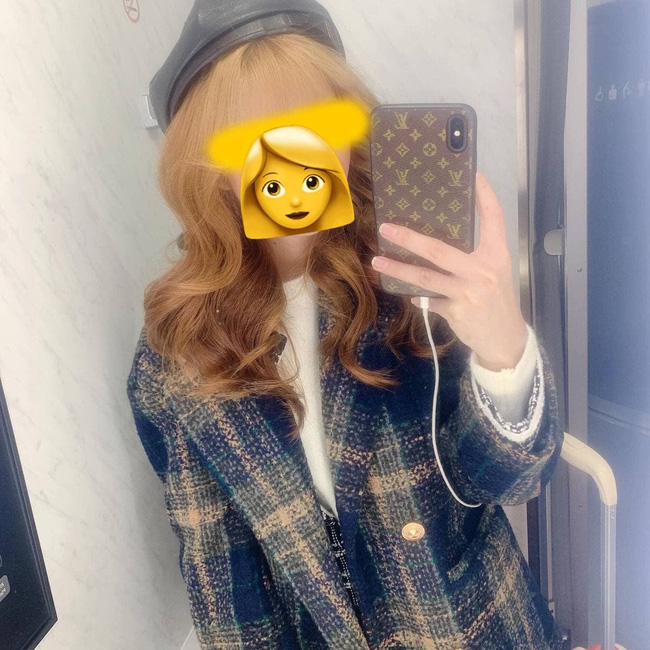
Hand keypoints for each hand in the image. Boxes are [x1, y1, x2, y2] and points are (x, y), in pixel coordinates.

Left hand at [371, 170, 528, 370]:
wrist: (505, 339)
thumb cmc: (497, 302)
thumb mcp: (494, 274)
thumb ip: (473, 259)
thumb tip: (436, 245)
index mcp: (496, 255)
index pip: (493, 218)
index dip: (484, 195)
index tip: (474, 175)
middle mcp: (483, 270)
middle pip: (439, 249)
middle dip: (409, 238)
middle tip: (386, 228)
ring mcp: (468, 291)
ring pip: (425, 277)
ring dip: (398, 269)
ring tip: (378, 261)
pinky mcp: (456, 311)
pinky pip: (429, 300)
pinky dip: (419, 298)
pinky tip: (409, 296)